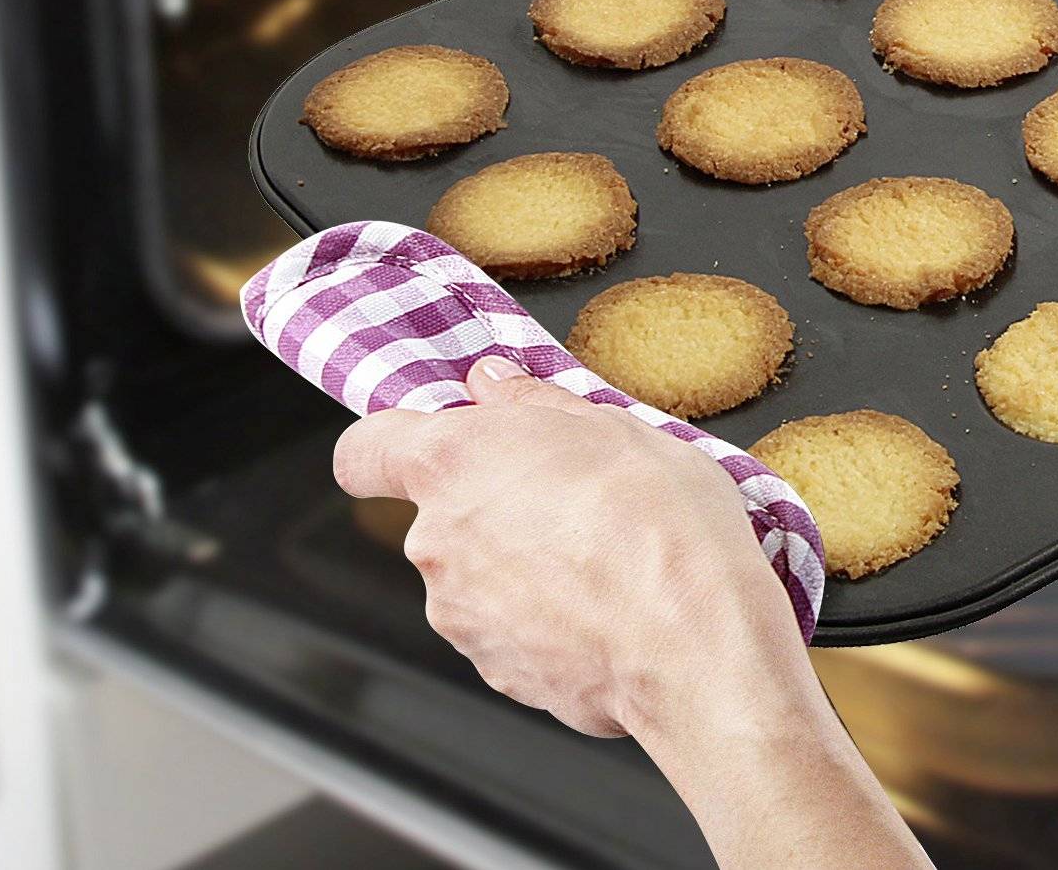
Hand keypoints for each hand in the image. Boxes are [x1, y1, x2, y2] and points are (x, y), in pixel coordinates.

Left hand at [332, 358, 811, 741]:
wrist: (693, 641)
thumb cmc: (661, 524)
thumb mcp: (614, 426)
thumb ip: (534, 403)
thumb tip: (493, 385)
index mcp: (452, 463)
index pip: (364, 451)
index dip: (387, 446)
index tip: (424, 443)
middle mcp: (435, 542)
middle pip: (440, 514)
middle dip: (493, 505)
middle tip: (572, 497)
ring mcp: (459, 614)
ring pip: (476, 574)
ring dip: (521, 564)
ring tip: (601, 558)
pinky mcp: (494, 671)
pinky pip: (508, 629)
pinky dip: (544, 619)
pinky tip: (605, 608)